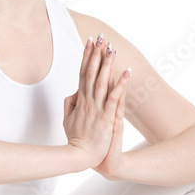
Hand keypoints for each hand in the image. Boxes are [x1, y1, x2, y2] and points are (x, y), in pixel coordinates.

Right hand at [62, 34, 130, 168]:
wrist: (80, 157)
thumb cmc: (76, 140)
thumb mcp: (67, 120)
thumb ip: (69, 104)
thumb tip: (72, 93)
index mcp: (79, 101)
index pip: (83, 73)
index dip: (86, 57)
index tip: (89, 42)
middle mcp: (88, 101)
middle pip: (92, 73)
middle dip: (96, 54)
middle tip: (100, 37)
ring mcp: (97, 109)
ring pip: (102, 81)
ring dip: (107, 64)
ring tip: (112, 49)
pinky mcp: (106, 118)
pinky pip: (115, 97)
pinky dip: (121, 84)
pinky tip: (126, 72)